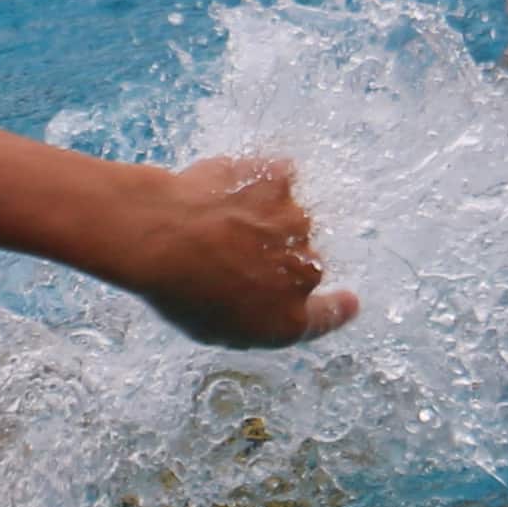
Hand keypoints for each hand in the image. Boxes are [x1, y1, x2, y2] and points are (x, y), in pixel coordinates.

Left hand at [132, 154, 354, 348]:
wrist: (158, 235)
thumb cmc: (176, 287)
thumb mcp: (211, 328)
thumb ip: (251, 319)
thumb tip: (261, 303)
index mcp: (288, 319)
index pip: (327, 316)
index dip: (338, 307)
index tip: (349, 300)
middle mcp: (304, 273)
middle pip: (306, 265)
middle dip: (279, 258)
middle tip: (235, 250)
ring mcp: (295, 224)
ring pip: (290, 221)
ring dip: (265, 219)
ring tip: (219, 219)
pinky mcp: (281, 183)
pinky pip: (280, 178)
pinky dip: (261, 180)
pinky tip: (230, 185)